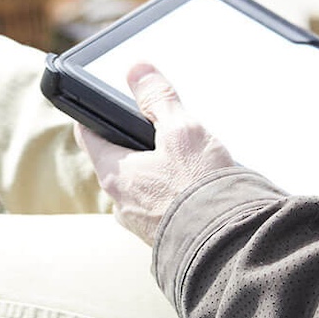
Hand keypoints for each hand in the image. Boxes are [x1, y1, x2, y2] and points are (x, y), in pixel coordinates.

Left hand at [76, 63, 238, 244]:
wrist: (229, 246)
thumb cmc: (201, 191)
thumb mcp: (182, 131)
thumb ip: (159, 98)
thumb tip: (138, 70)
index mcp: (116, 175)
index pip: (89, 134)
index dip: (93, 112)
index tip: (100, 99)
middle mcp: (122, 203)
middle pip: (118, 160)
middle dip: (136, 142)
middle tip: (159, 126)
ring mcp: (142, 223)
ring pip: (142, 184)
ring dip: (157, 169)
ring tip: (188, 158)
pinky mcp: (164, 236)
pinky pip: (161, 205)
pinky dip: (173, 192)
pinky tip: (197, 186)